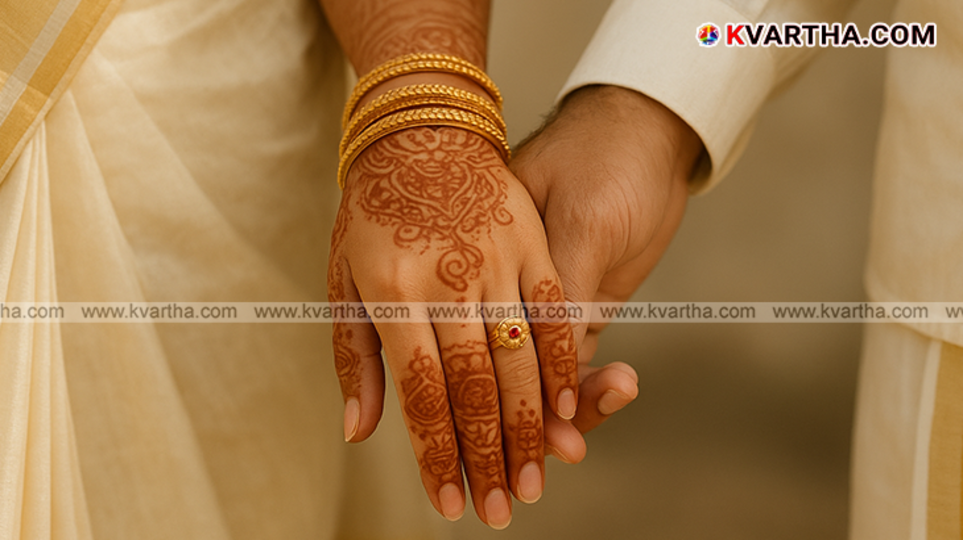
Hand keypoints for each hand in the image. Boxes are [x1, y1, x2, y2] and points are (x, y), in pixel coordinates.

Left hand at [328, 127, 578, 527]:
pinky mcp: (532, 244)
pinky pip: (557, 314)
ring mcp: (496, 260)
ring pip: (520, 359)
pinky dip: (565, 366)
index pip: (421, 392)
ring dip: (530, 427)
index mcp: (393, 290)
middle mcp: (447, 279)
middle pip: (475, 385)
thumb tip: (361, 431)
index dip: (437, 453)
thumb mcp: (344, 278)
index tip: (449, 500)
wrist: (421, 128)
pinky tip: (568, 410)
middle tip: (499, 508)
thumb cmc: (373, 209)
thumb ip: (357, 356)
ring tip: (534, 477)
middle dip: (488, 455)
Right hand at [510, 85, 703, 461]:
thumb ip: (565, 304)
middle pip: (503, 376)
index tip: (518, 445)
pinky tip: (622, 387)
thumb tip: (552, 390)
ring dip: (571, 406)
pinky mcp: (574, 307)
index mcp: (483, 260)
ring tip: (616, 399)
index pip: (476, 349)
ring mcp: (538, 301)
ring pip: (540, 377)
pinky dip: (592, 385)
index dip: (493, 405)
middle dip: (528, 423)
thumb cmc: (603, 159)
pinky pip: (574, 361)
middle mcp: (502, 288)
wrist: (646, 128)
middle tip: (560, 452)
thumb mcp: (582, 223)